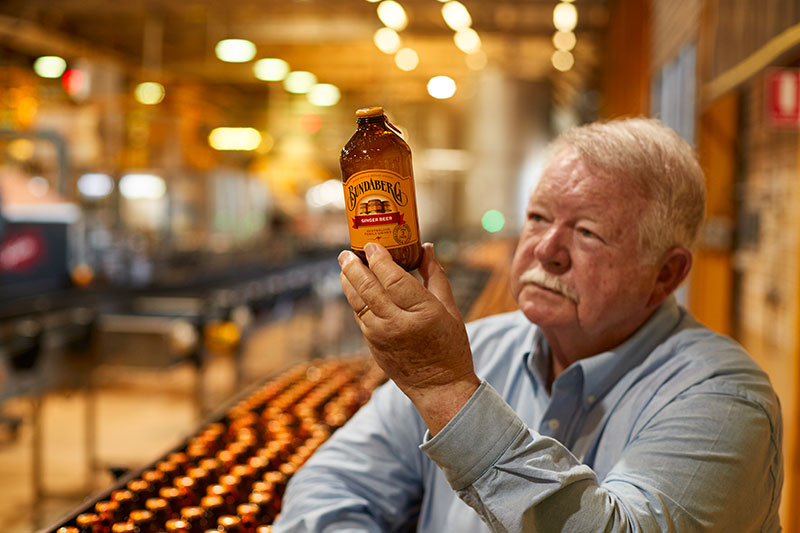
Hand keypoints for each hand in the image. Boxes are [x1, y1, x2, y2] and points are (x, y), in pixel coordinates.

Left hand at [339, 242, 479, 433]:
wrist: (439, 388)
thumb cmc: (449, 346)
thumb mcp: (450, 309)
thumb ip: (435, 276)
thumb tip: (426, 248)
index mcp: (423, 312)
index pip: (393, 278)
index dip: (379, 259)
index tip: (372, 244)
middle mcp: (398, 324)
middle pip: (368, 287)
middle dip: (354, 266)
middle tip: (346, 251)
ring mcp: (381, 336)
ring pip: (357, 302)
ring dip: (348, 281)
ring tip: (344, 264)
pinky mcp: (372, 345)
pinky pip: (359, 316)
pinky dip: (354, 299)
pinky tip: (354, 287)